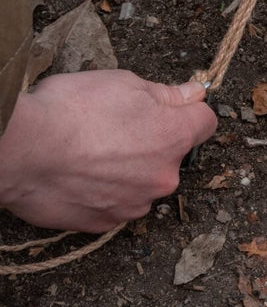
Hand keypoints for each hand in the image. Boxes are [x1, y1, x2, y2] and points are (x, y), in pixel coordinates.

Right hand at [0, 70, 216, 231]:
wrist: (21, 149)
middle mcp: (163, 176)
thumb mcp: (126, 84)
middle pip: (173, 154)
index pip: (206, 122)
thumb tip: (194, 94)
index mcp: (174, 137)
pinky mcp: (105, 223)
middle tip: (118, 126)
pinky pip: (118, 202)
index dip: (190, 110)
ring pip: (145, 180)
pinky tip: (82, 173)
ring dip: (130, 168)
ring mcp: (135, 203)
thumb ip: (167, 94)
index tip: (173, 104)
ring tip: (94, 151)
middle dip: (155, 140)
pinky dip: (107, 189)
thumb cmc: (73, 109)